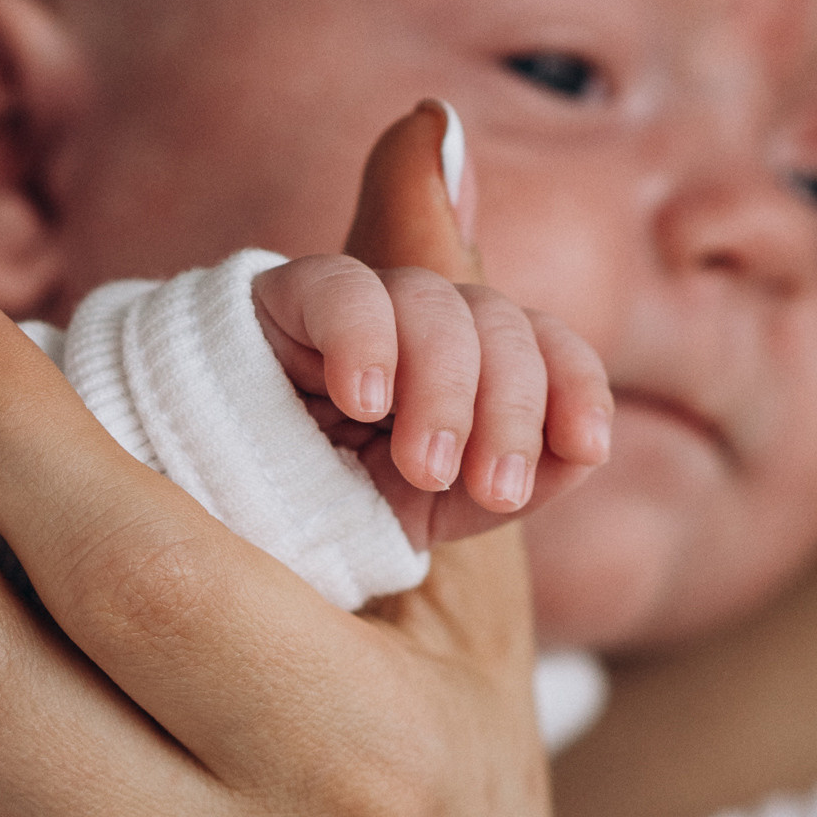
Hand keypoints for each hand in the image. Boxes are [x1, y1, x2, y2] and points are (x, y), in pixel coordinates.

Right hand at [253, 105, 611, 545]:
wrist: (224, 527)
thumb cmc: (338, 521)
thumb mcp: (442, 514)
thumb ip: (524, 474)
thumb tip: (593, 445)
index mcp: (470, 364)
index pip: (545, 344)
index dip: (576, 383)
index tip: (590, 447)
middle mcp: (421, 321)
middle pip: (497, 323)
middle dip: (511, 408)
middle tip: (496, 488)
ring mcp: (355, 304)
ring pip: (431, 304)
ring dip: (445, 390)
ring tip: (424, 469)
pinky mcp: (281, 298)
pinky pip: (339, 289)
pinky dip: (365, 341)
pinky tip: (364, 402)